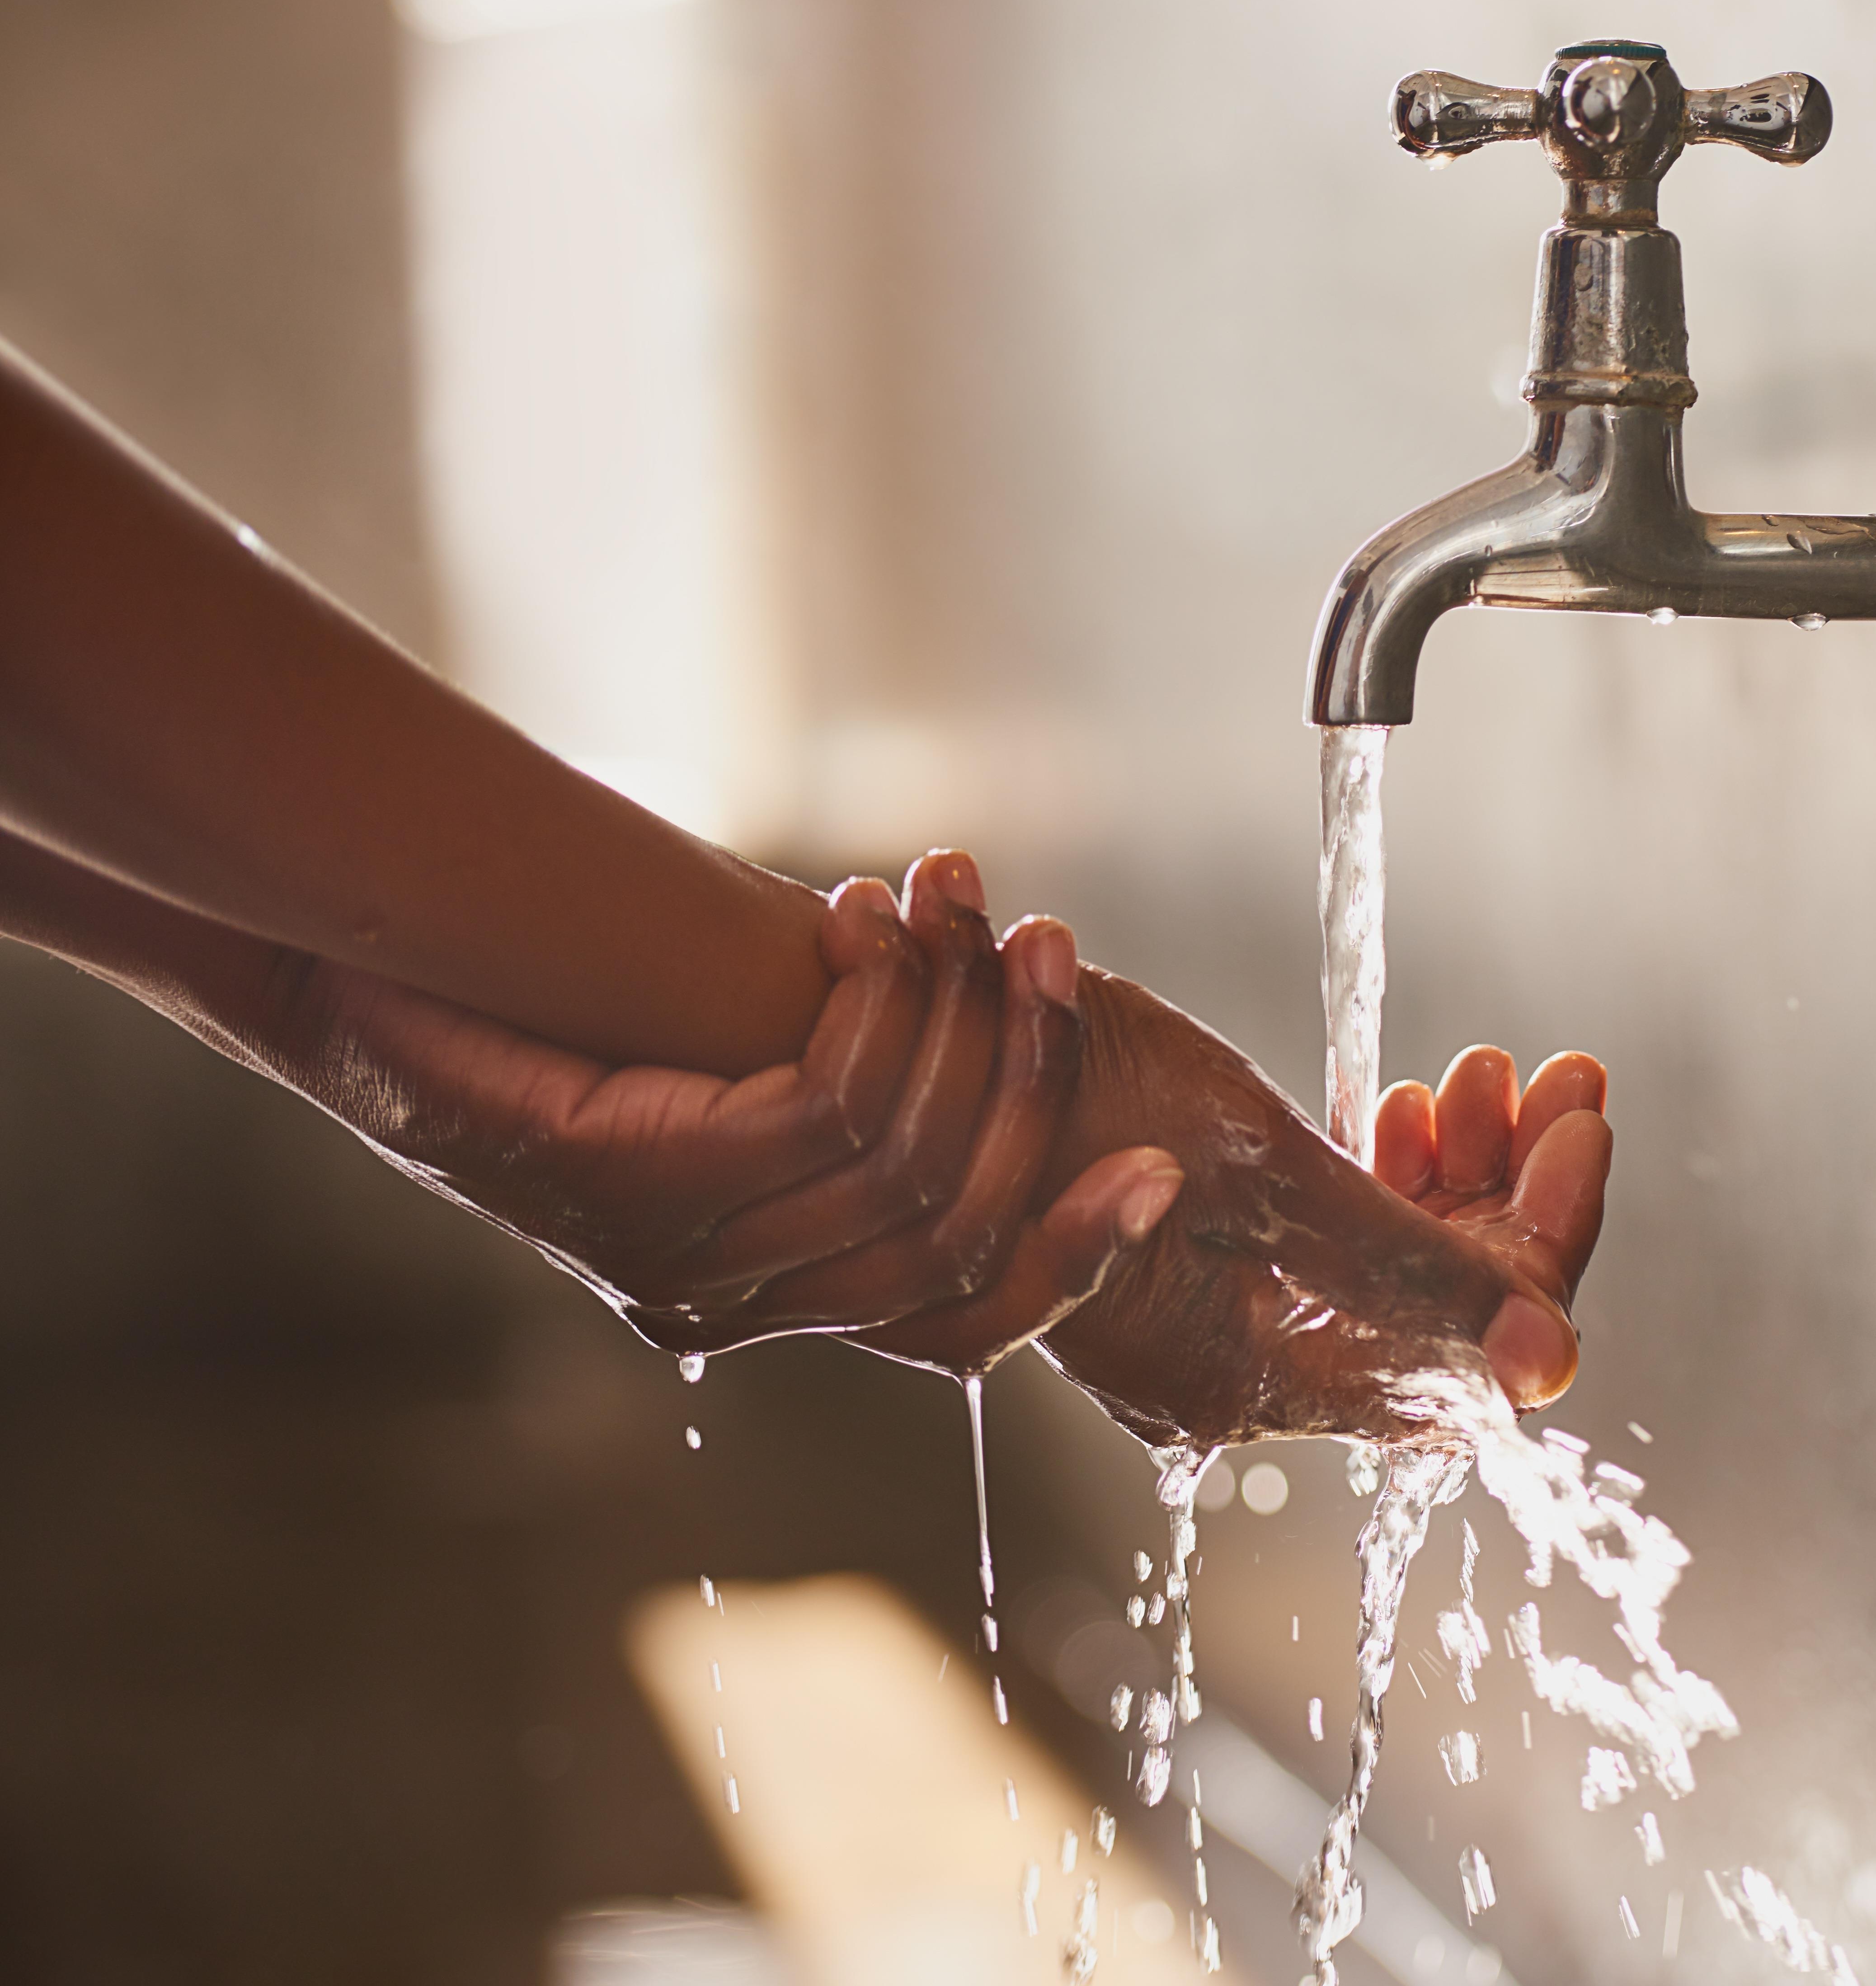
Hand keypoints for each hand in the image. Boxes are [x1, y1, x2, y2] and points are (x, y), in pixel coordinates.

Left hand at [242, 851, 1181, 1371]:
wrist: (364, 999)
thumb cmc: (540, 1031)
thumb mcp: (718, 1077)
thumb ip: (836, 1101)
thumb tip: (975, 1034)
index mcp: (766, 1294)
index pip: (959, 1326)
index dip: (1070, 1259)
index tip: (1161, 1174)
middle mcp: (734, 1300)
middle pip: (955, 1229)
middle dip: (1031, 1082)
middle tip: (1055, 952)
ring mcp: (683, 1256)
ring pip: (903, 1163)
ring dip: (957, 1016)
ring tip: (957, 900)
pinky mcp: (643, 1186)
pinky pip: (824, 1114)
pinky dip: (873, 1009)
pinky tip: (867, 928)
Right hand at [1035, 976, 1610, 1447]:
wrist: (903, 1061)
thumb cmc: (1061, 1105)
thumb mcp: (1261, 1176)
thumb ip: (1411, 1272)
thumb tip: (1555, 1368)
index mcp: (1252, 1380)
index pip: (1468, 1348)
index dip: (1546, 1236)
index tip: (1582, 1120)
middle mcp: (1234, 1376)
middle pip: (1430, 1311)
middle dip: (1507, 1191)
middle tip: (1550, 1079)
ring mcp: (1208, 1325)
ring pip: (1382, 1272)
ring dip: (1449, 1173)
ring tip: (1476, 1078)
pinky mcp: (1186, 1269)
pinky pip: (1322, 1251)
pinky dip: (1376, 1179)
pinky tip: (1404, 1108)